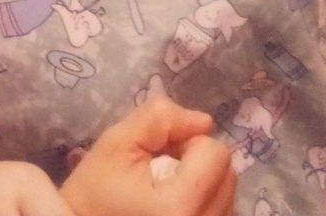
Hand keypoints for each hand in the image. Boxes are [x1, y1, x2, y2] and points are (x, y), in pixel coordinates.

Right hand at [60, 98, 234, 215]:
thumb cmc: (96, 189)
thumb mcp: (117, 142)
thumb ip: (159, 118)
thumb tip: (204, 121)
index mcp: (180, 205)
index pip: (214, 152)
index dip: (185, 142)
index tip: (157, 154)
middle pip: (227, 172)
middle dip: (197, 160)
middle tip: (161, 168)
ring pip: (229, 191)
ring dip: (203, 180)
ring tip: (166, 187)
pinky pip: (222, 210)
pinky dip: (204, 199)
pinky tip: (174, 202)